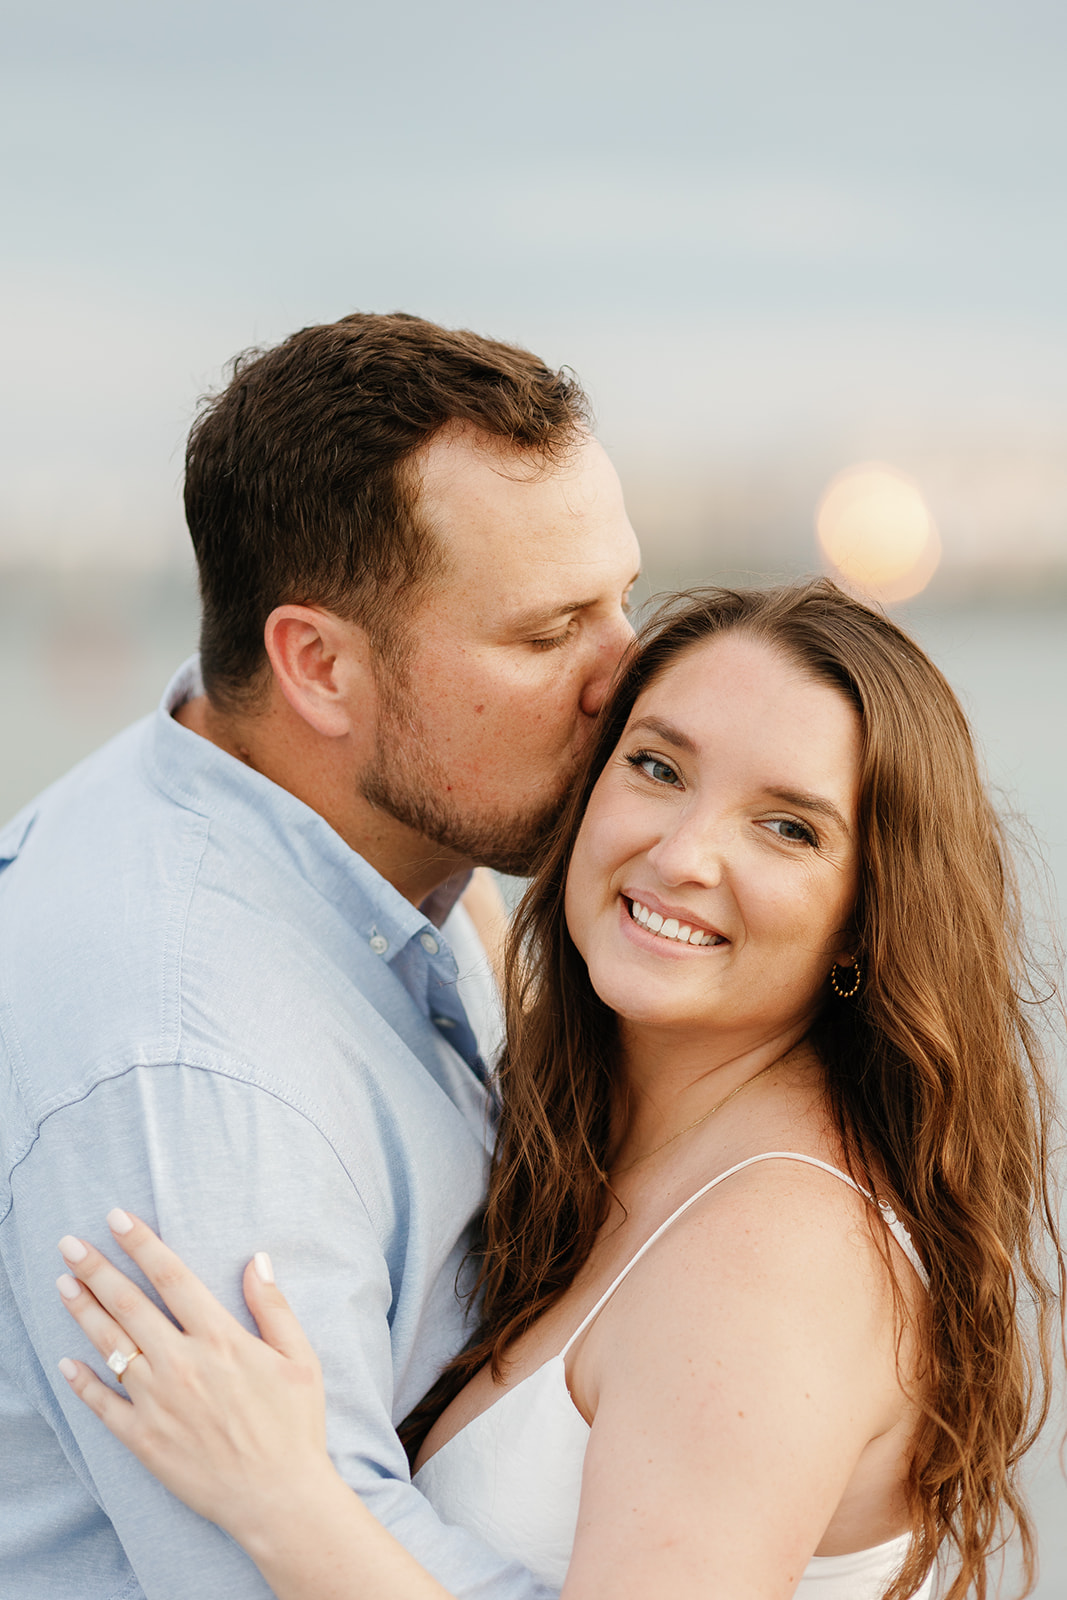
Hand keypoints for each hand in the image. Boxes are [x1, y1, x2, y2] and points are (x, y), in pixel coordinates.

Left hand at [56, 1210, 335, 1542]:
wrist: (278, 1498)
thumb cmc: (295, 1426)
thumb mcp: (300, 1358)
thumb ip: (273, 1306)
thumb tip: (256, 1259)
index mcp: (220, 1338)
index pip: (172, 1277)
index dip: (142, 1244)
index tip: (117, 1219)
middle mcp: (183, 1363)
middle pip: (129, 1305)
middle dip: (97, 1269)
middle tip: (70, 1244)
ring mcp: (159, 1402)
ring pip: (110, 1347)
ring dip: (83, 1312)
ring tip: (63, 1284)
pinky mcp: (145, 1440)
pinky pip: (104, 1405)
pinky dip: (82, 1382)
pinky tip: (66, 1362)